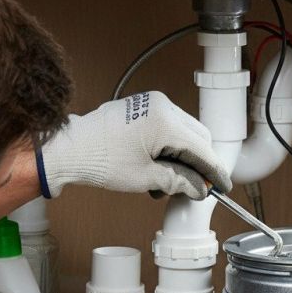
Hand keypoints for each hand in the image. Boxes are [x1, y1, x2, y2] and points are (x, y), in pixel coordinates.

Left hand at [37, 91, 231, 198]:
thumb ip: (178, 182)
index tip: (222, 185)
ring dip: (181, 158)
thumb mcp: (145, 178)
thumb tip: (198, 188)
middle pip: (197, 137)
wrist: (69, 149)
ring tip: (165, 183)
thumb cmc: (99, 160)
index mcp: (164, 121)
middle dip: (198, 164)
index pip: (202, 148)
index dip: (214, 170)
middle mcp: (161, 106)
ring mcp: (150, 104)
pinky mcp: (141, 108)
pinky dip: (168, 148)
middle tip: (194, 188)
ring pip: (183, 133)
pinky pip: (166, 127)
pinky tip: (156, 169)